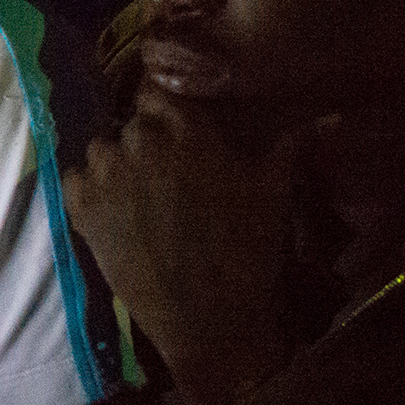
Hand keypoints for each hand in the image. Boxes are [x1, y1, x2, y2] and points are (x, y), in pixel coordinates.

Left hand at [62, 85, 294, 404]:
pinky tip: (114, 210)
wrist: (208, 318)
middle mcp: (138, 139)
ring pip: (102, 148)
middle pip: (131, 120)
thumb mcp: (275, 190)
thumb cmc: (247, 249)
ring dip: (118, 162)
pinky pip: (76, 181)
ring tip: (141, 192)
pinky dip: (90, 190)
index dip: (165, 100)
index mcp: (184, 127)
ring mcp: (103, 173)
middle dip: (148, 137)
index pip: (158, 86)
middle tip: (168, 167)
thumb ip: (291, 143)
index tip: (173, 115)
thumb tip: (329, 116)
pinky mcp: (79, 208)